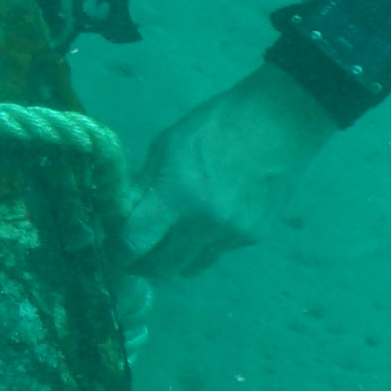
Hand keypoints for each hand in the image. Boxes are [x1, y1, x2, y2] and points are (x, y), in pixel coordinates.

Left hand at [129, 58, 342, 282]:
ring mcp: (232, 234)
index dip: (117, 253)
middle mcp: (204, 224)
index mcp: (177, 196)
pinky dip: (206, 242)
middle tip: (133, 257)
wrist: (279, 122)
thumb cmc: (216, 124)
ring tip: (171, 239)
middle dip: (142, 266)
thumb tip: (125, 214)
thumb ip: (145, 185)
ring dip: (176, 258)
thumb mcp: (167, 145)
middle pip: (162, 268)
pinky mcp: (253, 237)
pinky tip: (212, 217)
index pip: (134, 243)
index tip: (111, 251)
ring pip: (192, 265)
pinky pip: (218, 251)